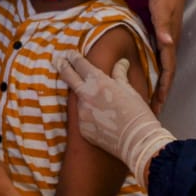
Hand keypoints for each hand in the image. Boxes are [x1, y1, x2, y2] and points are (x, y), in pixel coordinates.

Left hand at [56, 52, 174, 185]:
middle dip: (62, 66)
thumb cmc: (137, 113)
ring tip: (100, 105)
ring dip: (84, 98)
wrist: (138, 142)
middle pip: (68, 76)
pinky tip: (103, 122)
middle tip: (57, 60)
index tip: (69, 54)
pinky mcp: (82, 129)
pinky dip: (90, 118)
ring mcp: (82, 113)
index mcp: (98, 82)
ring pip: (78, 100)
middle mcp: (85, 95)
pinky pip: (84, 119)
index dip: (73, 57)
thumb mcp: (129, 89)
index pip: (80, 64)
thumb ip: (120, 74)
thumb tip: (122, 62)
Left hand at [146, 0, 188, 112]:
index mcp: (170, 40)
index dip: (164, 89)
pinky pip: (158, 53)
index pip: (168, 70)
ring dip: (158, 81)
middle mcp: (170, 41)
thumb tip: (167, 44)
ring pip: (163, 64)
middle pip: (166, 72)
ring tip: (151, 96)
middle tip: (152, 110)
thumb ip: (163, 26)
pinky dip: (155, 66)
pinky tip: (149, 70)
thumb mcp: (162, 8)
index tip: (158, 106)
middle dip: (161, 91)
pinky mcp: (161, 29)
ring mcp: (166, 35)